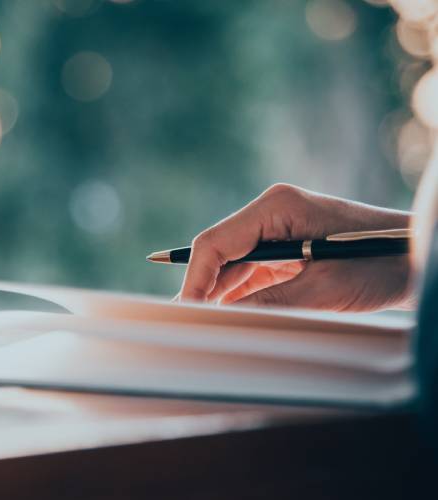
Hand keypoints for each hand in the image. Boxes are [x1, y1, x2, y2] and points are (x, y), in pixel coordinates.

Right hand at [179, 184, 413, 311]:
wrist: (414, 258)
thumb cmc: (379, 262)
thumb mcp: (323, 288)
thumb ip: (269, 302)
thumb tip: (222, 319)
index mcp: (276, 207)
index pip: (216, 242)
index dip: (195, 278)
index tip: (183, 311)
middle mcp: (271, 214)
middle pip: (220, 252)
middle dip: (202, 287)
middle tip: (187, 324)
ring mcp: (277, 231)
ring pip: (232, 264)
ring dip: (218, 293)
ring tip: (203, 324)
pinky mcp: (284, 249)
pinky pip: (250, 272)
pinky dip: (239, 294)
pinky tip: (228, 314)